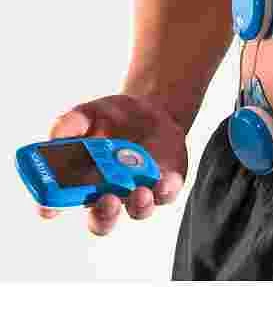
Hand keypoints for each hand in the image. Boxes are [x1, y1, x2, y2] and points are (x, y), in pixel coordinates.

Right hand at [40, 94, 186, 235]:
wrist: (152, 109)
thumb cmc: (114, 117)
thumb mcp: (90, 113)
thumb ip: (71, 123)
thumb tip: (56, 136)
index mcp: (82, 181)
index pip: (61, 203)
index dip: (52, 208)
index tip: (48, 208)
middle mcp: (110, 193)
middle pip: (102, 219)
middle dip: (104, 215)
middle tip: (105, 201)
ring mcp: (139, 190)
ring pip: (138, 210)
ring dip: (138, 205)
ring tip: (139, 192)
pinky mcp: (166, 184)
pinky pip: (167, 193)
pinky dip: (166, 189)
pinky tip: (164, 180)